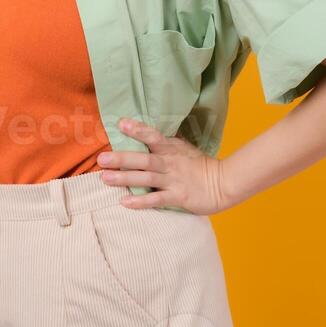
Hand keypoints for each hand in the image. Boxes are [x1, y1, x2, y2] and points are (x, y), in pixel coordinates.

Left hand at [96, 117, 234, 214]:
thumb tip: (146, 132)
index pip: (153, 136)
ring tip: (105, 178)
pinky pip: (157, 199)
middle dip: (122, 158)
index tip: (120, 123)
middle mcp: (170, 163)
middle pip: (144, 159)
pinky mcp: (178, 197)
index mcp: (171, 149)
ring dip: (125, 178)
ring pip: (146, 178)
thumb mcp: (184, 148)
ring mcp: (173, 180)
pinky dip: (141, 201)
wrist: (224, 183)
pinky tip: (125, 202)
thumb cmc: (200, 166)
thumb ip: (166, 142)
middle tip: (101, 159)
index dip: (138, 130)